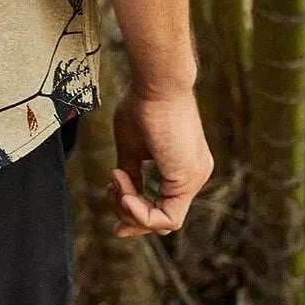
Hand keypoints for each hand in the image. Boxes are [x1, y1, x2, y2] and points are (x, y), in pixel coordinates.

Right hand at [109, 83, 211, 237]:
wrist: (156, 83)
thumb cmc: (143, 105)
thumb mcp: (132, 146)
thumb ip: (132, 173)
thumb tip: (123, 192)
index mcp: (182, 165)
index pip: (163, 203)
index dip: (137, 212)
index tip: (112, 201)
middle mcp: (194, 175)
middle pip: (164, 217)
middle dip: (131, 216)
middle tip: (110, 198)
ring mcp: (194, 178)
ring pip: (165, 221)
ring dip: (132, 210)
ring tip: (116, 181)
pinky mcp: (188, 179)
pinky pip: (167, 217)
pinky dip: (142, 213)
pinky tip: (125, 195)